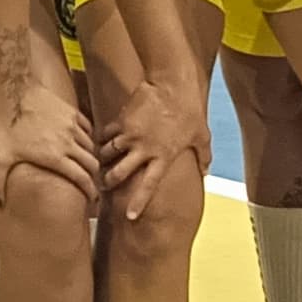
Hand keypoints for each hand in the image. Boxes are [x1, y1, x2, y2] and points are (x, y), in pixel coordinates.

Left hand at [0, 73, 100, 215]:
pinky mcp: (73, 113)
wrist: (15, 93)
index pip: (81, 178)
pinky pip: (88, 130)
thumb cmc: (7, 126)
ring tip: (85, 163)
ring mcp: (72, 127)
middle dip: (94, 176)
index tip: (92, 198)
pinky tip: (81, 142)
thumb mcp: (0, 156)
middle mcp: (68, 143)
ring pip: (91, 147)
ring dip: (90, 157)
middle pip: (92, 164)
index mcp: (54, 157)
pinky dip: (88, 138)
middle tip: (91, 182)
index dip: (90, 190)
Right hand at [99, 74, 208, 223]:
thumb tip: (206, 171)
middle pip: (119, 173)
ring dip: (101, 160)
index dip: (138, 203)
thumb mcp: (201, 135)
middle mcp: (143, 149)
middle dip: (107, 182)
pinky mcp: (122, 120)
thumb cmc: (189, 110)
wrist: (172, 83)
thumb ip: (203, 156)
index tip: (129, 217)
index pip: (148, 187)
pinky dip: (101, 139)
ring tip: (95, 164)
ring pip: (107, 154)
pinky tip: (97, 142)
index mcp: (163, 157)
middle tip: (100, 186)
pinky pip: (106, 134)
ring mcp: (130, 135)